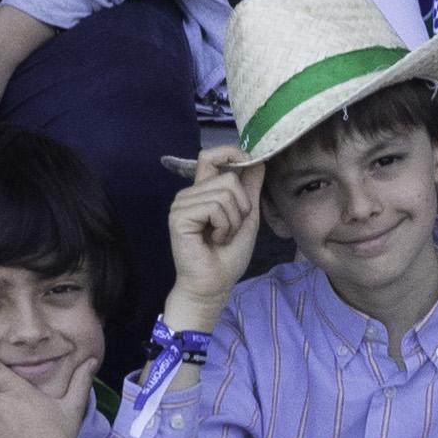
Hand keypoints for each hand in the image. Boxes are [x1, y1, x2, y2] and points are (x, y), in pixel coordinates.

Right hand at [163, 144, 262, 322]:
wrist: (215, 284)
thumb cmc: (228, 255)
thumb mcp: (246, 216)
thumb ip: (249, 188)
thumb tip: (258, 160)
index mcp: (202, 191)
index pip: (211, 155)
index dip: (231, 152)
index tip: (249, 163)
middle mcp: (189, 194)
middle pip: (228, 177)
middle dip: (241, 206)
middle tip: (230, 230)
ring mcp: (181, 204)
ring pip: (225, 191)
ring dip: (233, 220)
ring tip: (221, 237)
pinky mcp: (179, 216)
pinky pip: (214, 206)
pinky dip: (224, 226)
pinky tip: (213, 240)